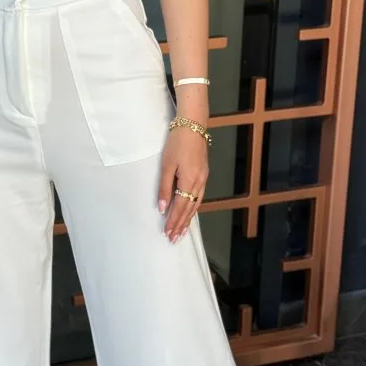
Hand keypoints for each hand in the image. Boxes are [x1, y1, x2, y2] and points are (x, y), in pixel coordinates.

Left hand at [158, 126, 208, 242]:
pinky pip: (199, 198)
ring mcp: (203, 179)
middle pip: (189, 209)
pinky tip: (190, 214)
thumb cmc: (177, 143)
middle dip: (180, 225)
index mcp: (188, 181)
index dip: (173, 221)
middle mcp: (198, 183)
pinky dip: (193, 209)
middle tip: (173, 239)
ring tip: (182, 232)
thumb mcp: (166, 165)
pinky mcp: (203, 175)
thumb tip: (163, 208)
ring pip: (195, 205)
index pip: (179, 207)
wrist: (193, 126)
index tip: (167, 233)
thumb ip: (165, 187)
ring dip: (188, 220)